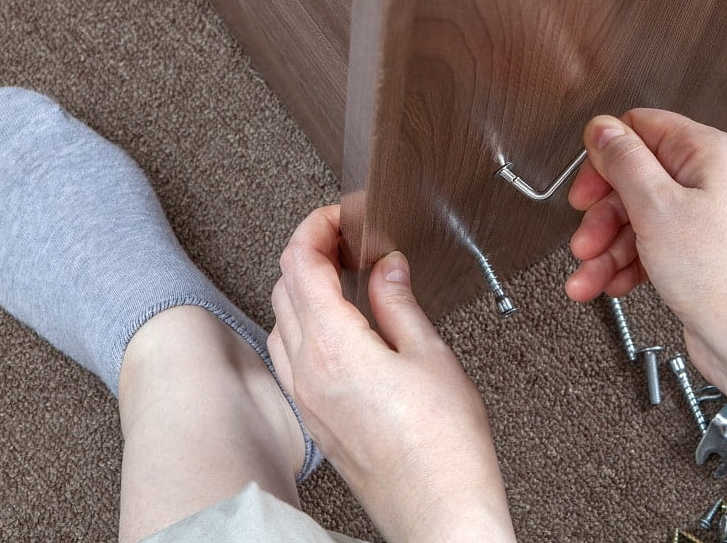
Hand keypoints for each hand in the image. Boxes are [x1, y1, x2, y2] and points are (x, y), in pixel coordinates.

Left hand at [269, 205, 514, 542]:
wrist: (439, 511)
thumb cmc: (445, 447)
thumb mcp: (431, 356)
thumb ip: (399, 304)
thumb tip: (385, 269)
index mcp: (334, 348)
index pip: (300, 263)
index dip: (316, 226)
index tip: (342, 215)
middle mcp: (308, 374)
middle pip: (283, 288)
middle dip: (310, 253)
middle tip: (349, 239)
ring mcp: (306, 401)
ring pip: (281, 322)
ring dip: (304, 290)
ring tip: (347, 278)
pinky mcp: (315, 421)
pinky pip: (291, 358)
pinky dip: (306, 326)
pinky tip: (342, 327)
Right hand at [564, 109, 726, 377]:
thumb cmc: (720, 275)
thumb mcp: (655, 207)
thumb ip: (624, 161)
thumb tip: (603, 128)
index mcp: (707, 154)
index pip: (643, 129)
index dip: (606, 157)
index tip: (585, 188)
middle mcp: (710, 180)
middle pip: (635, 179)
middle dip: (602, 215)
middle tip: (584, 240)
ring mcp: (706, 218)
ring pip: (638, 219)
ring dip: (606, 248)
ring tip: (587, 277)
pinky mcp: (699, 253)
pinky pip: (652, 247)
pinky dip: (627, 265)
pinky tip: (609, 286)